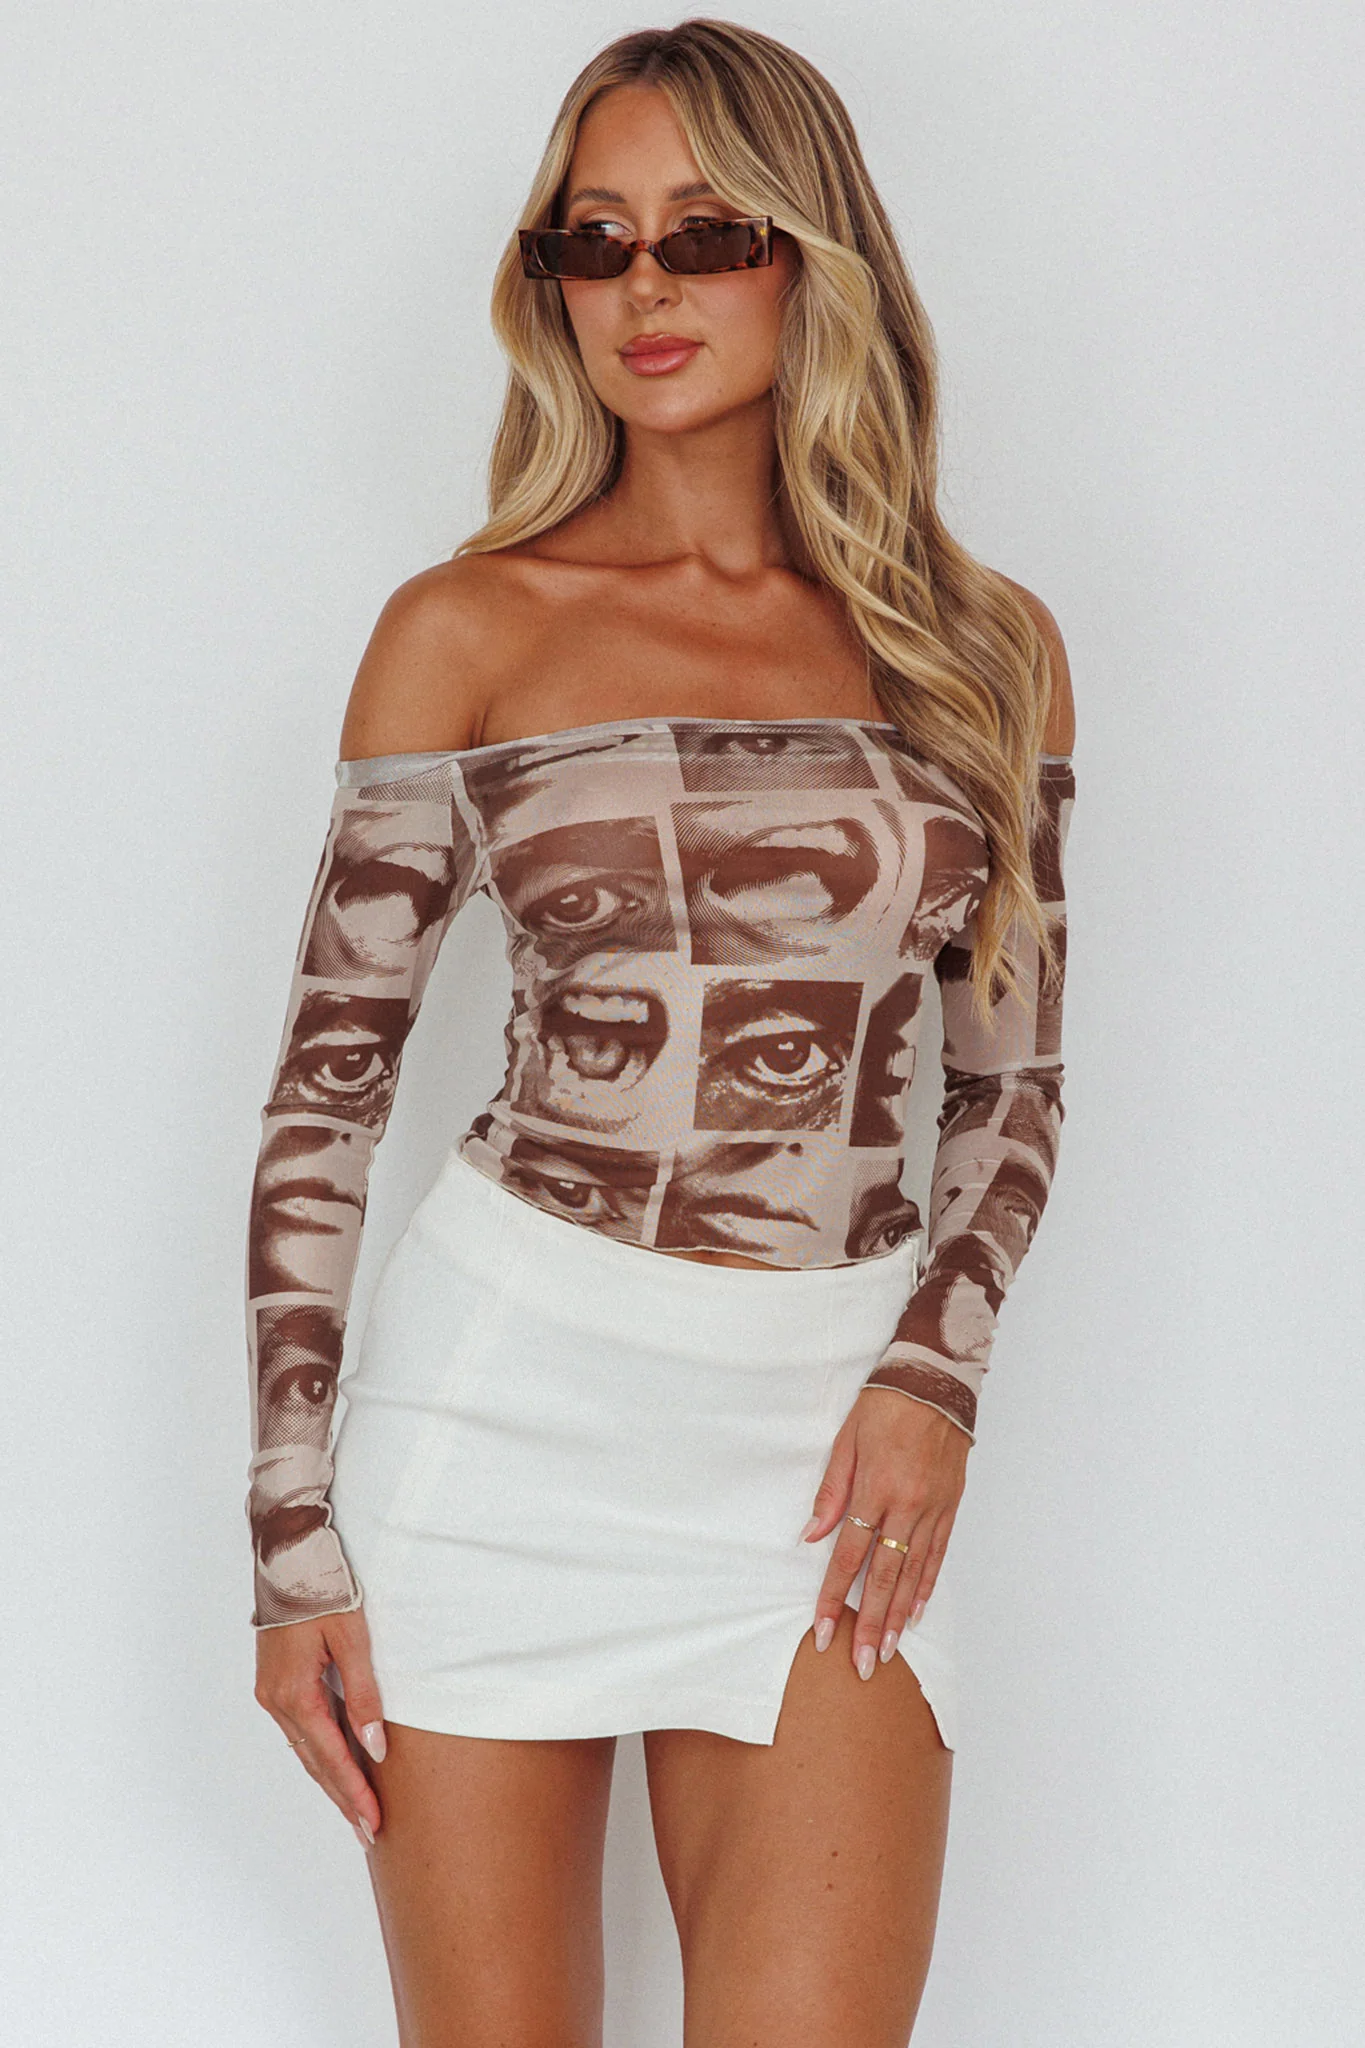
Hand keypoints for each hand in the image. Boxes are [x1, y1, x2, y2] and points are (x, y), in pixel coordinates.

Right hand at [254, 1604, 386, 1846]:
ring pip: (304, 1748)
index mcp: (294, 1692)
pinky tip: (335, 1763)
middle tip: (368, 1832)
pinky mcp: (275, 1681)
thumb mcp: (352, 1637)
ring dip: (330, 1778)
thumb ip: (364, 1694)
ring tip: (355, 1809)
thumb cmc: (323, 1586)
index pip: (330, 1757)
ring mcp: (271, 1691)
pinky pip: (299, 1728)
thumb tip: (376, 1746)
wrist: (288, 1552)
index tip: (374, 1822)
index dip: (354, 1792)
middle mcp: (276, 1699)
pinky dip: (319, 1751)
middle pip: (314, 1761)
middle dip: (343, 1797)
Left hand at [802, 1388, 970, 1677]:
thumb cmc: (885, 1405)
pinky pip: (937, 1554)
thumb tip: (811, 1535)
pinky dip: (926, 1585)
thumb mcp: (847, 1440)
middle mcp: (907, 1506)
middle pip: (884, 1576)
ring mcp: (933, 1509)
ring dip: (899, 1616)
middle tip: (861, 1664)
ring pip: (913, 1574)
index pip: (850, 1555)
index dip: (835, 1596)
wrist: (936, 1380)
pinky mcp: (951, 1505)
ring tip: (887, 1651)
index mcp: (876, 1489)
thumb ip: (831, 1491)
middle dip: (869, 1624)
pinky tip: (916, 1611)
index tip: (823, 1630)